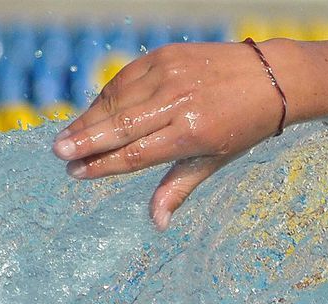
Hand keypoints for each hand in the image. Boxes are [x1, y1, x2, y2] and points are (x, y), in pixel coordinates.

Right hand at [51, 40, 301, 229]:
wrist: (268, 78)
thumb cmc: (242, 126)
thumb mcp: (215, 161)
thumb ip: (178, 187)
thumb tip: (157, 223)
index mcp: (193, 134)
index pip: (137, 153)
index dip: (104, 165)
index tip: (77, 172)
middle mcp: (178, 103)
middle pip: (121, 125)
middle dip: (86, 140)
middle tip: (58, 153)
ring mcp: (170, 76)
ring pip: (118, 99)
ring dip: (90, 119)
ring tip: (68, 136)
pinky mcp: (164, 56)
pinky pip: (126, 78)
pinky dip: (107, 96)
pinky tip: (92, 112)